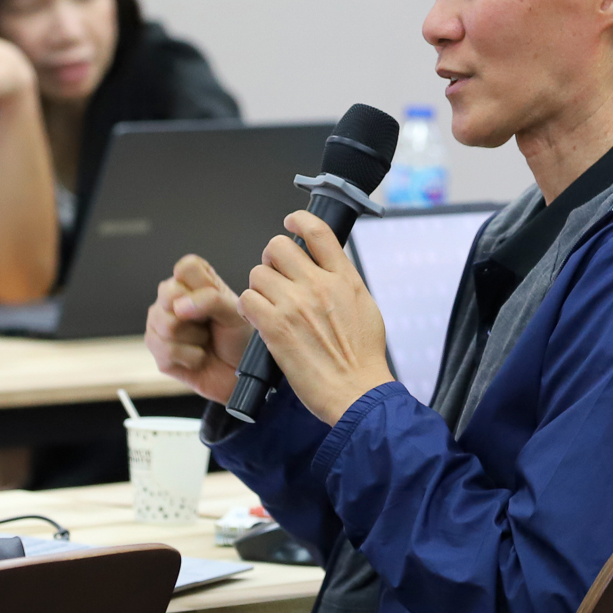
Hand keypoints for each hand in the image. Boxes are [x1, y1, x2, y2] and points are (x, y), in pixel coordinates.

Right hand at [145, 254, 251, 403]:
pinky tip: (199, 358)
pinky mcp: (158, 352)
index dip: (202, 286)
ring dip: (196, 338)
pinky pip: (167, 350)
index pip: (185, 267)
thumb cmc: (240, 339)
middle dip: (197, 314)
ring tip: (205, 341)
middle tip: (209, 325)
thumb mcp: (235, 313)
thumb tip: (179, 306)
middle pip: (168, 294)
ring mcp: (159, 325)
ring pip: (166, 323)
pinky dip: (192, 357)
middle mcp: (171, 300)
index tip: (216, 302)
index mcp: (192, 283)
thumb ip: (211, 299)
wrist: (242, 373)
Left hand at [239, 210, 392, 425]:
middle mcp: (319, 286)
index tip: (290, 223)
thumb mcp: (365, 307)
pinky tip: (260, 320)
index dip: (298, 220)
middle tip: (275, 275)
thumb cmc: (362, 358)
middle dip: (272, 259)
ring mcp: (295, 305)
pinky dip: (250, 308)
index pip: (317, 231)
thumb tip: (329, 269)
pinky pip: (248, 300)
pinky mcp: (275, 327)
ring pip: (258, 273)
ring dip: (259, 287)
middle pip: (278, 247)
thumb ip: (344, 283)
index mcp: (344, 278)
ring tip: (269, 304)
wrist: (357, 392)